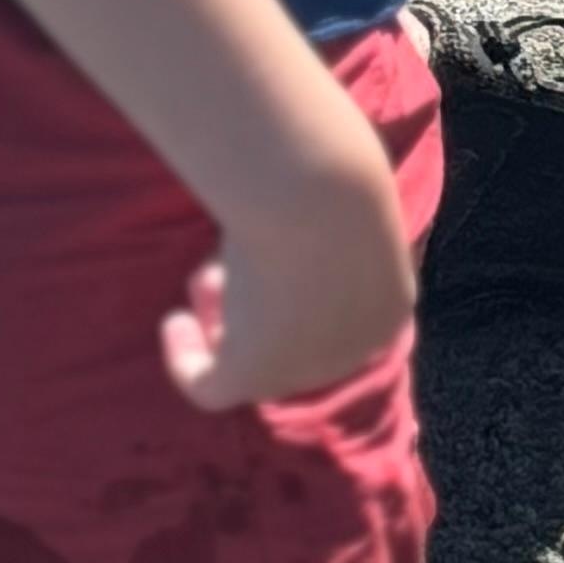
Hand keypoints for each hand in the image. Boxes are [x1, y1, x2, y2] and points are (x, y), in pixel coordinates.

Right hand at [165, 127, 416, 410]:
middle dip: (254, 308)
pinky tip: (174, 324)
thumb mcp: (341, 193)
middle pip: (292, 341)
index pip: (334, 318)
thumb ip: (327, 211)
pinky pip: (212, 389)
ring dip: (222, 319)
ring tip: (207, 275)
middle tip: (222, 270)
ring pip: (254, 359)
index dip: (290, 293)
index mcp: (389, 307)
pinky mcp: (256, 375)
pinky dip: (187, 361)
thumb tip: (311, 187)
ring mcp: (306, 367)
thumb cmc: (330, 173)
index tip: (257, 261)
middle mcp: (354, 349)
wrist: (318, 192)